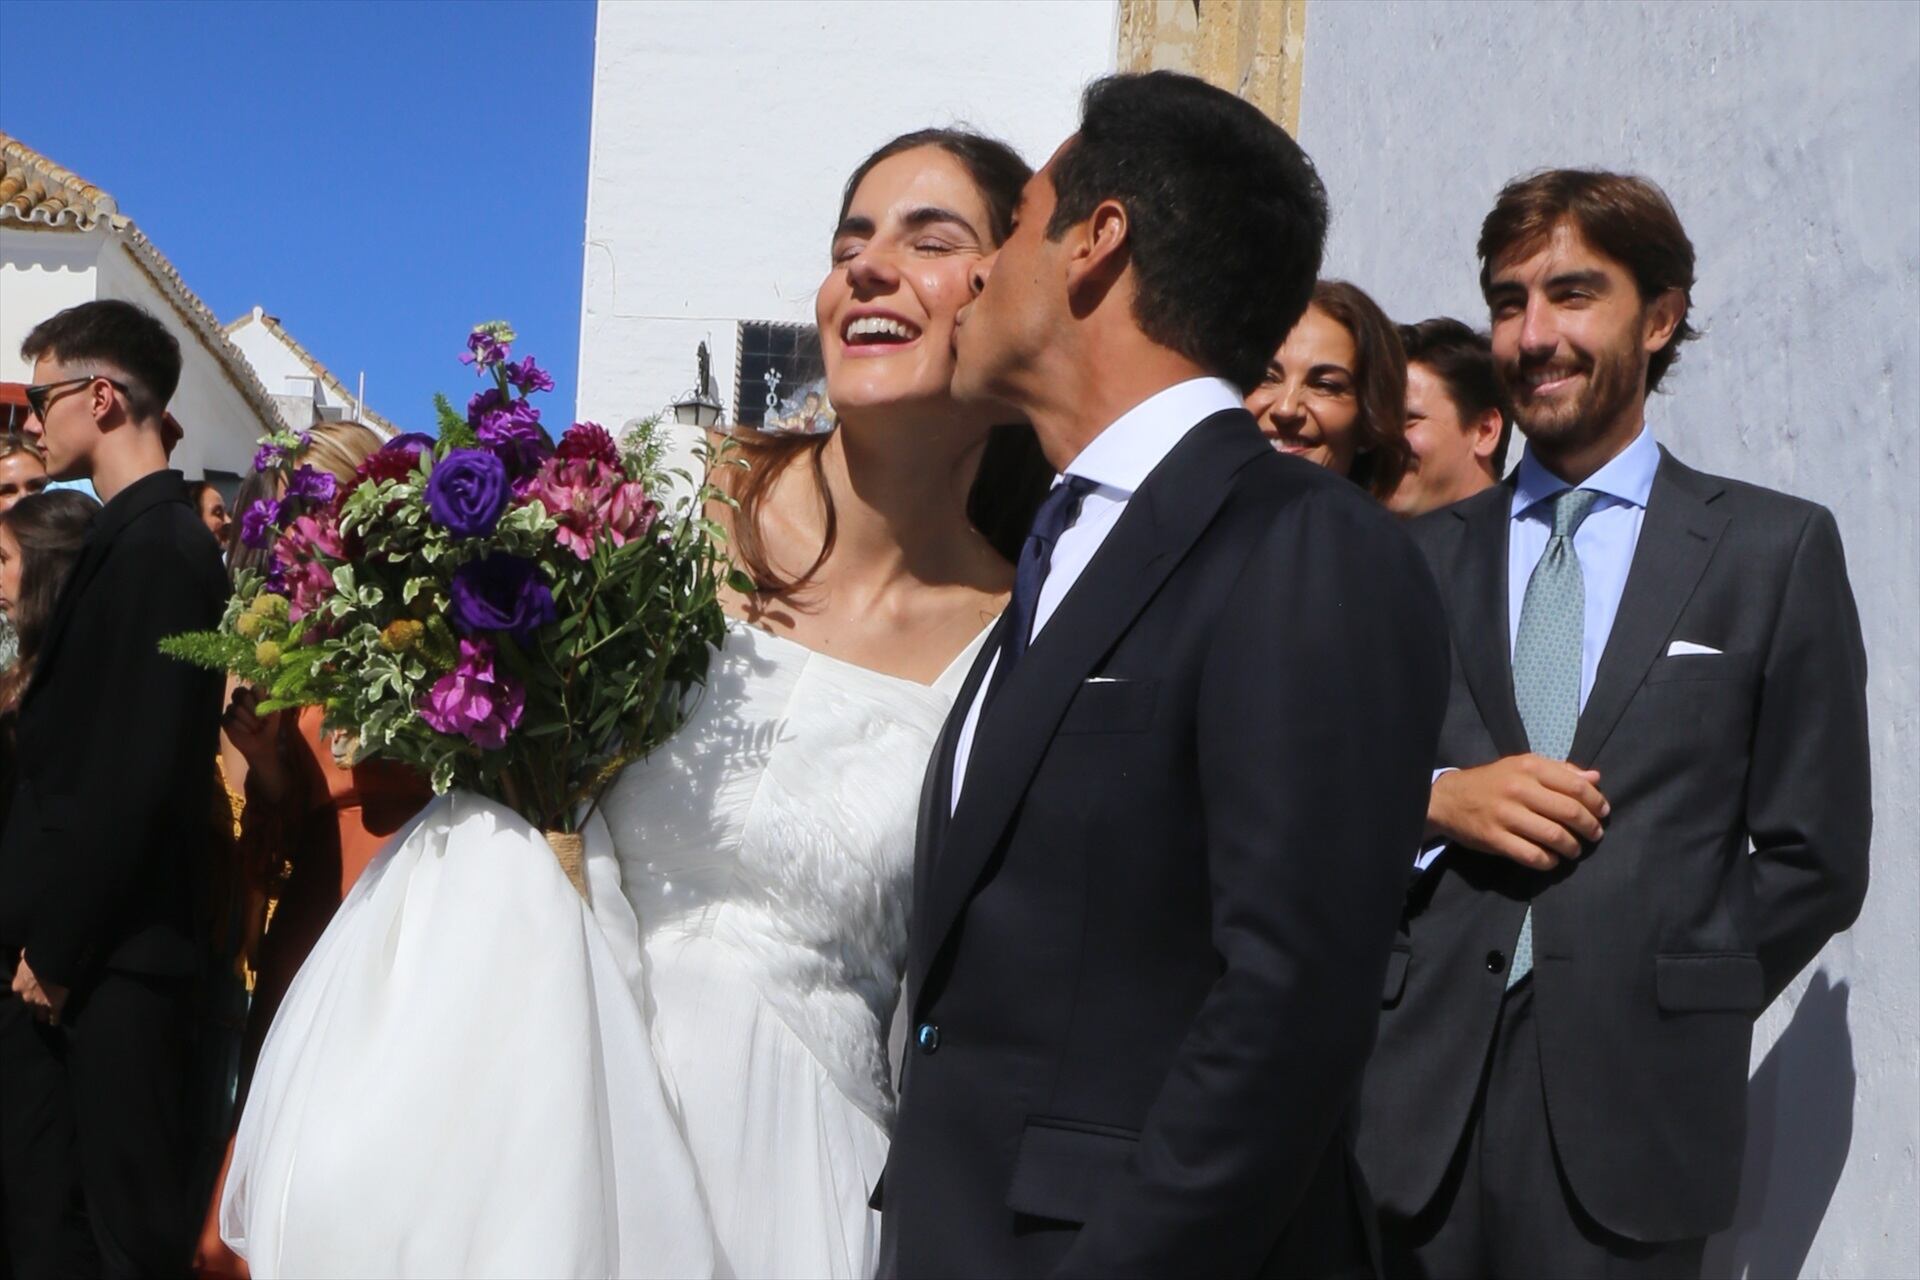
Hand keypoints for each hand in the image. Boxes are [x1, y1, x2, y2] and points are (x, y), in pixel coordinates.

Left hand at [11, 950, 68, 1024]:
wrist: (51, 964)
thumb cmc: (37, 957)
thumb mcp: (26, 956)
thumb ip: (25, 959)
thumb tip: (24, 954)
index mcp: (18, 985)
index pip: (19, 993)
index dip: (24, 993)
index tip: (28, 992)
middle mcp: (26, 997)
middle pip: (27, 1007)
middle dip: (32, 1006)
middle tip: (37, 1005)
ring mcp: (40, 1003)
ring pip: (39, 1014)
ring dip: (41, 1015)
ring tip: (44, 1017)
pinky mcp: (54, 1005)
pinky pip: (54, 1017)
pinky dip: (54, 1020)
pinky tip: (54, 1023)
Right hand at [223, 687, 286, 800]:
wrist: (263, 744)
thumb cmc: (269, 727)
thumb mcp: (275, 713)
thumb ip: (272, 700)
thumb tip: (274, 690)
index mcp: (255, 694)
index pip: (254, 687)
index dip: (259, 697)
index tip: (265, 707)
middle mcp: (242, 699)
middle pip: (243, 695)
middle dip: (254, 710)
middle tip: (261, 721)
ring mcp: (231, 709)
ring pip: (236, 708)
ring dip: (249, 722)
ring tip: (254, 729)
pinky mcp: (225, 720)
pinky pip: (228, 719)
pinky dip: (239, 727)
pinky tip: (245, 732)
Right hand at [1428, 754, 1607, 870]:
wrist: (1449, 798)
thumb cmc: (1493, 781)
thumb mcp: (1523, 766)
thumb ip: (1560, 771)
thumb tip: (1595, 778)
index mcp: (1529, 767)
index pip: (1576, 786)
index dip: (1596, 802)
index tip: (1603, 812)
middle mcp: (1519, 789)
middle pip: (1569, 812)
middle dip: (1589, 827)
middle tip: (1594, 835)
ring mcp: (1506, 815)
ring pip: (1555, 836)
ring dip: (1572, 847)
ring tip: (1574, 849)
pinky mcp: (1495, 838)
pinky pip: (1533, 856)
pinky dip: (1549, 861)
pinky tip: (1551, 859)